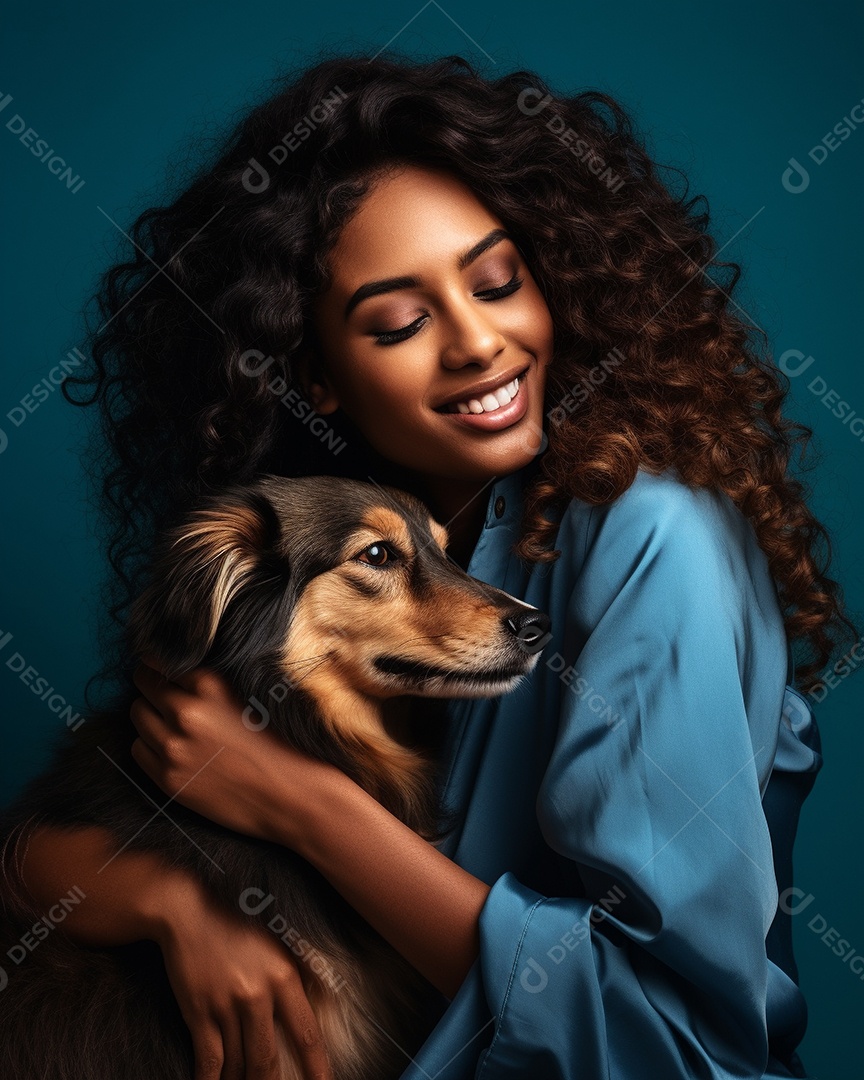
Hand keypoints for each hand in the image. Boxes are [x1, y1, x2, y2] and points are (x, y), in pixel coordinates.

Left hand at [129, 658, 333, 843]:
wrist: (291, 793)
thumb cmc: (278, 742)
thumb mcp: (247, 694)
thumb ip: (211, 682)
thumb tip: (175, 669)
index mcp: (209, 685)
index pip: (160, 662)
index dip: (161, 666)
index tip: (163, 671)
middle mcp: (186, 712)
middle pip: (143, 687)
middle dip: (152, 689)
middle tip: (168, 698)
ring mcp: (173, 747)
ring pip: (138, 716)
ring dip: (150, 717)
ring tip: (173, 725)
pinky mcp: (168, 778)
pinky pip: (138, 750)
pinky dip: (150, 746)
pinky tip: (173, 749)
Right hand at [152, 875, 333, 1079]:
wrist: (188, 912)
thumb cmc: (237, 927)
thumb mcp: (277, 945)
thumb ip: (299, 976)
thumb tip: (323, 1007)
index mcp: (284, 977)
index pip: (307, 1035)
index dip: (317, 1069)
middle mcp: (258, 994)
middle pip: (268, 1060)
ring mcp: (226, 1005)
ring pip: (238, 1064)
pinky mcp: (198, 1012)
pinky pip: (208, 1060)